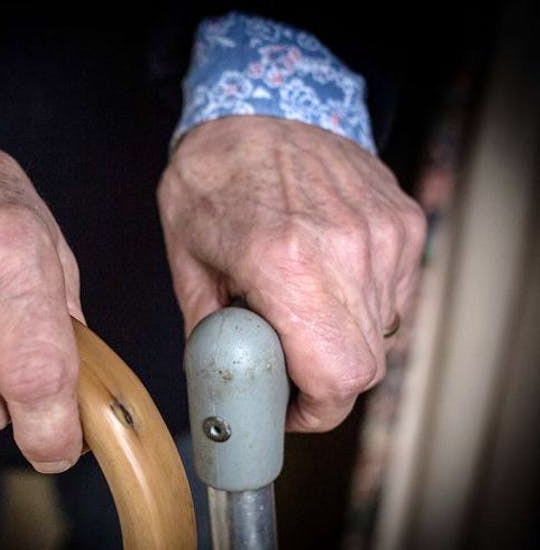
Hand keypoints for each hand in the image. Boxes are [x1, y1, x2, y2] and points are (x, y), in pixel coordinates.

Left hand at [158, 117, 425, 431]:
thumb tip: (219, 379)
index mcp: (285, 264)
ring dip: (343, 339)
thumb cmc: (211, 181)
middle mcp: (346, 250)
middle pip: (364, 365)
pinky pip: (394, 292)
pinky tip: (326, 278)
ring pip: (382, 330)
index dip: (315, 410)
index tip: (290, 408)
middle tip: (289, 366)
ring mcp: (382, 233)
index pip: (336, 376)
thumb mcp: (187, 260)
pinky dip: (363, 302)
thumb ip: (208, 329)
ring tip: (301, 308)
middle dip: (325, 381)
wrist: (257, 110)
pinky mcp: (403, 220)